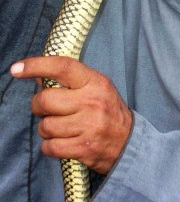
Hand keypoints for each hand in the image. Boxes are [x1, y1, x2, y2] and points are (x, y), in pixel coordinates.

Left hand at [10, 56, 131, 173]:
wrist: (129, 142)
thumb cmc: (108, 111)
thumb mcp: (96, 88)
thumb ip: (70, 81)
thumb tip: (37, 76)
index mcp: (95, 82)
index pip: (62, 67)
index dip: (37, 65)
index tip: (17, 68)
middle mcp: (92, 101)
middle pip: (45, 100)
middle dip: (38, 106)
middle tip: (46, 109)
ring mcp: (88, 125)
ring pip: (45, 126)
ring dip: (46, 128)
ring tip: (59, 127)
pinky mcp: (83, 148)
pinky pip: (49, 147)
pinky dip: (50, 146)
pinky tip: (62, 141)